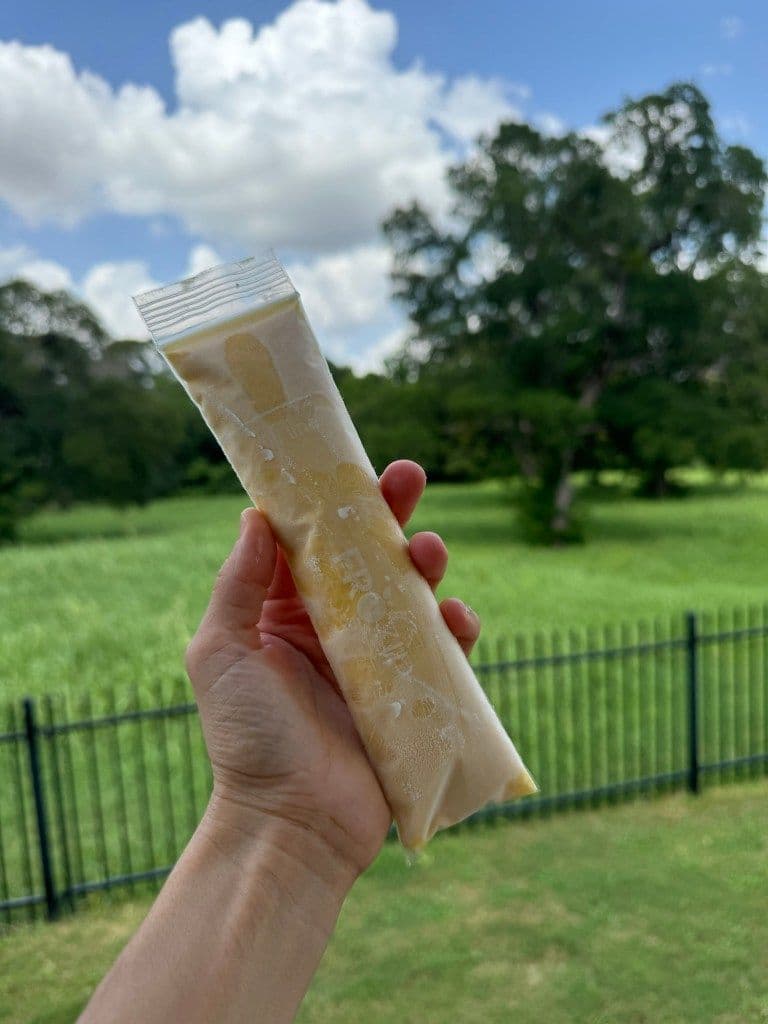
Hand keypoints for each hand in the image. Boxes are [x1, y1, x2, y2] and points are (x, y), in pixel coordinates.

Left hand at [186, 460, 480, 879]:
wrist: (291, 823)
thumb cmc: (247, 738)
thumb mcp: (220, 653)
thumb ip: (237, 585)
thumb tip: (254, 516)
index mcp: (283, 615)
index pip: (311, 546)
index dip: (329, 505)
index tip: (347, 466)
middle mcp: (331, 630)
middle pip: (366, 559)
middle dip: (388, 516)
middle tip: (408, 477)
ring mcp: (375, 660)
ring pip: (409, 595)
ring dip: (424, 564)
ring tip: (429, 551)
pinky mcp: (412, 692)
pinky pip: (442, 650)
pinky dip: (455, 629)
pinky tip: (457, 618)